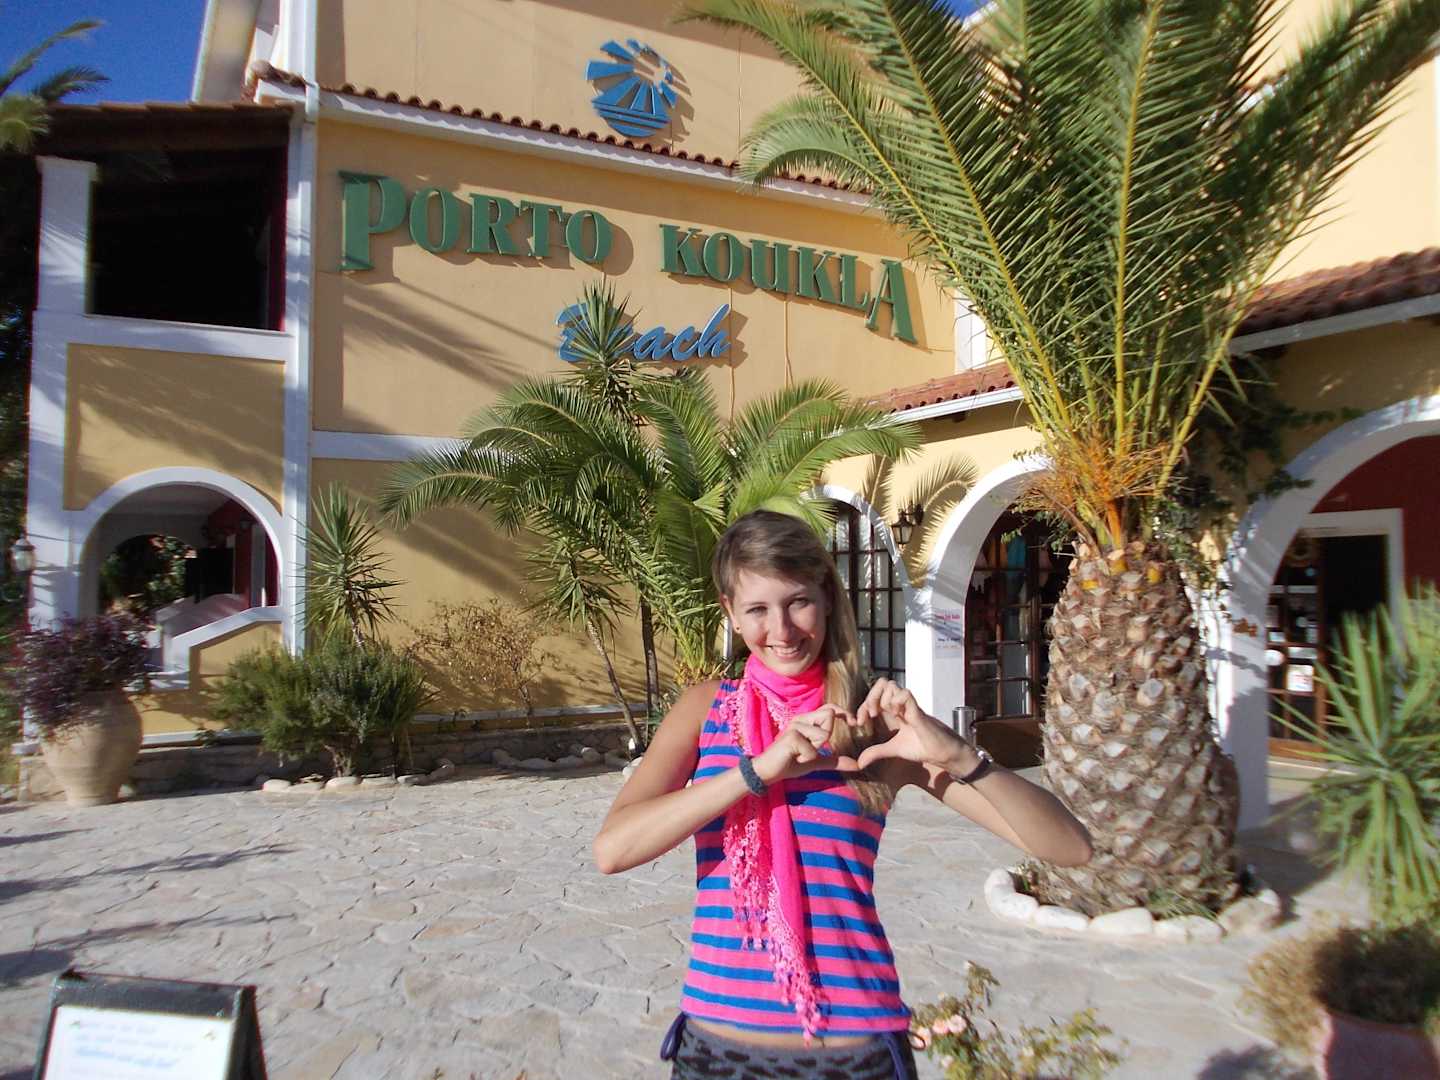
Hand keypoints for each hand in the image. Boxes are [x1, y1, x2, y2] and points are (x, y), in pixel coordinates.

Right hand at [752, 705, 860, 783]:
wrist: (767, 772)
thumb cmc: (789, 763)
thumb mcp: (815, 761)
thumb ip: (834, 760)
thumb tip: (857, 765)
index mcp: (806, 721)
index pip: (829, 708)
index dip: (843, 713)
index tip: (853, 723)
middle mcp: (801, 719)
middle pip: (829, 716)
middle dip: (826, 736)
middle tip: (811, 749)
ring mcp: (795, 726)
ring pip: (824, 734)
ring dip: (816, 751)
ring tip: (800, 755)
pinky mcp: (791, 737)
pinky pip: (813, 749)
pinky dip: (808, 759)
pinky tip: (794, 758)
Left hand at [855, 680, 978, 773]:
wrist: (943, 754)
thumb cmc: (922, 747)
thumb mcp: (893, 749)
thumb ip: (877, 752)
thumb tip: (860, 762)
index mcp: (894, 711)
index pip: (876, 695)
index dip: (863, 705)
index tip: (859, 722)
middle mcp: (901, 705)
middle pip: (882, 684)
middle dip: (871, 697)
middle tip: (870, 715)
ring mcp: (909, 706)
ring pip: (891, 685)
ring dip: (882, 699)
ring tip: (882, 715)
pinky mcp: (918, 711)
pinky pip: (905, 694)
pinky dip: (896, 702)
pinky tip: (897, 716)